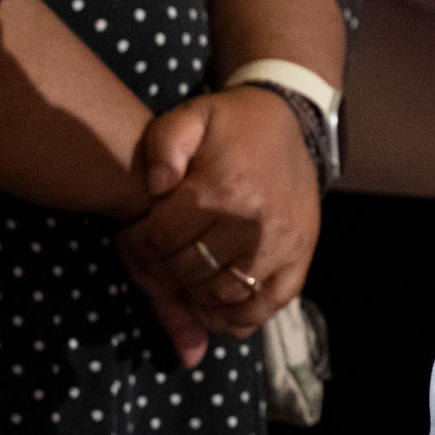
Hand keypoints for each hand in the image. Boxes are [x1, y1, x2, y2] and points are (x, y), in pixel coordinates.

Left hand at [114, 88, 321, 366]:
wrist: (291, 121)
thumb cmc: (232, 124)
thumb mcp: (190, 117)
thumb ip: (162, 146)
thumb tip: (156, 187)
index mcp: (223, 191)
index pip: (159, 241)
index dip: (135, 242)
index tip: (133, 232)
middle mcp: (254, 225)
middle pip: (186, 271)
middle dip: (159, 267)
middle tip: (156, 253)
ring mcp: (281, 247)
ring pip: (219, 295)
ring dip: (192, 292)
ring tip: (181, 272)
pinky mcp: (300, 258)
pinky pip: (263, 307)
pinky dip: (235, 317)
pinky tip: (215, 305)